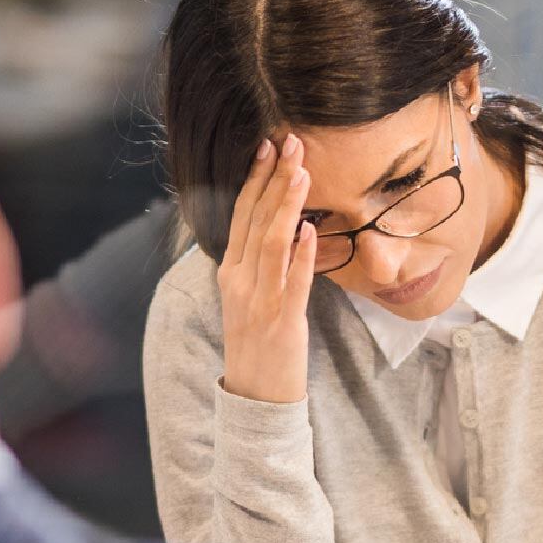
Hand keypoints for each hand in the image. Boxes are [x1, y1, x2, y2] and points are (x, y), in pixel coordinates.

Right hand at [217, 135, 317, 403]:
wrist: (255, 399)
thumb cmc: (257, 345)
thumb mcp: (248, 298)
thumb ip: (258, 263)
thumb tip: (282, 226)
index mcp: (230, 272)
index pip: (241, 216)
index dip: (255, 179)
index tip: (269, 147)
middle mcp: (239, 281)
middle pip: (256, 221)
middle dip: (273, 179)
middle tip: (290, 143)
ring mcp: (258, 301)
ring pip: (272, 244)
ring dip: (287, 206)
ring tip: (302, 173)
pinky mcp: (281, 321)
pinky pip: (293, 283)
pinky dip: (301, 255)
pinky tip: (311, 230)